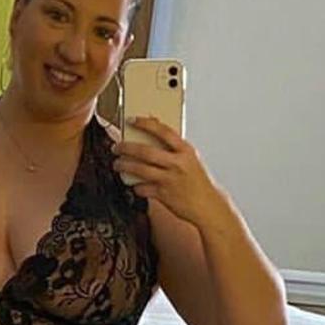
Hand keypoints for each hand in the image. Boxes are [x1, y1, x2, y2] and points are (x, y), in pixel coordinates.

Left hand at [111, 115, 228, 225]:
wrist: (208, 205)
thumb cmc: (197, 182)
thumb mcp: (191, 160)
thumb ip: (175, 150)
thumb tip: (152, 138)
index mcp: (185, 151)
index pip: (163, 131)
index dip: (145, 123)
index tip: (132, 120)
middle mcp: (177, 163)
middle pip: (145, 151)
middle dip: (126, 147)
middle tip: (117, 147)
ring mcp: (169, 179)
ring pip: (140, 169)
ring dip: (124, 166)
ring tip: (117, 164)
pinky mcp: (163, 195)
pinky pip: (142, 188)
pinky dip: (135, 186)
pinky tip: (133, 184)